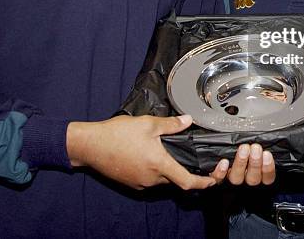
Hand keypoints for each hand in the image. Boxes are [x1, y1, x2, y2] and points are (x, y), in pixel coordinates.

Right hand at [66, 114, 216, 190]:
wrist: (90, 145)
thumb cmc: (118, 133)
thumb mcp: (148, 123)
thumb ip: (171, 124)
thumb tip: (188, 120)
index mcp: (159, 164)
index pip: (188, 182)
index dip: (204, 182)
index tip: (213, 179)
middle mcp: (152, 179)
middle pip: (175, 179)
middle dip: (184, 169)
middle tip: (189, 155)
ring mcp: (140, 183)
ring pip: (161, 178)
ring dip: (166, 167)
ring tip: (163, 149)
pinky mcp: (131, 182)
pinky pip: (148, 178)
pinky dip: (153, 169)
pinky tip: (147, 153)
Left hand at [210, 143, 275, 185]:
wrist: (221, 163)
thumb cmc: (245, 152)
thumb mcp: (257, 152)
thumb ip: (260, 151)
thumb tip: (264, 142)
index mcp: (258, 176)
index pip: (267, 179)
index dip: (268, 168)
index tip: (267, 154)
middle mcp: (246, 181)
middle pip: (253, 179)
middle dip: (255, 163)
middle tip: (255, 148)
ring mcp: (232, 182)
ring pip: (237, 178)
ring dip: (241, 163)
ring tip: (244, 148)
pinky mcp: (219, 181)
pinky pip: (219, 180)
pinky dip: (221, 172)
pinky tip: (224, 162)